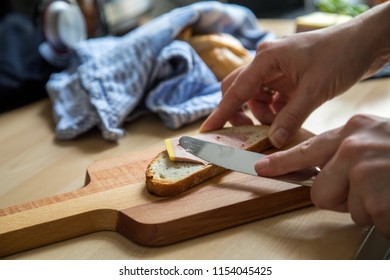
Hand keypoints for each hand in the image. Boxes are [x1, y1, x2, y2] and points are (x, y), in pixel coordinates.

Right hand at [201, 3, 389, 147]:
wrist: (365, 42)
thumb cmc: (341, 56)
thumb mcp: (314, 91)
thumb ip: (291, 117)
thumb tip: (273, 141)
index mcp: (266, 59)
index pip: (236, 90)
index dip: (221, 113)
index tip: (208, 130)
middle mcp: (266, 62)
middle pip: (238, 90)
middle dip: (239, 113)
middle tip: (245, 132)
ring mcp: (276, 68)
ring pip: (255, 96)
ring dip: (261, 114)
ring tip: (276, 125)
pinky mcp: (286, 75)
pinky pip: (271, 96)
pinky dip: (274, 110)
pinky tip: (286, 116)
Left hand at [255, 114, 389, 237]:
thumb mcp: (378, 140)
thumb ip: (346, 151)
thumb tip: (323, 171)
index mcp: (354, 128)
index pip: (307, 149)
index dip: (282, 163)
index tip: (261, 168)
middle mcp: (353, 145)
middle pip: (318, 188)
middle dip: (339, 197)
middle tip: (371, 188)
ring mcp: (362, 169)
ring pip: (339, 205)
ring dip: (363, 206)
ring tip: (386, 190)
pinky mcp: (373, 195)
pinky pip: (362, 218)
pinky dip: (380, 217)